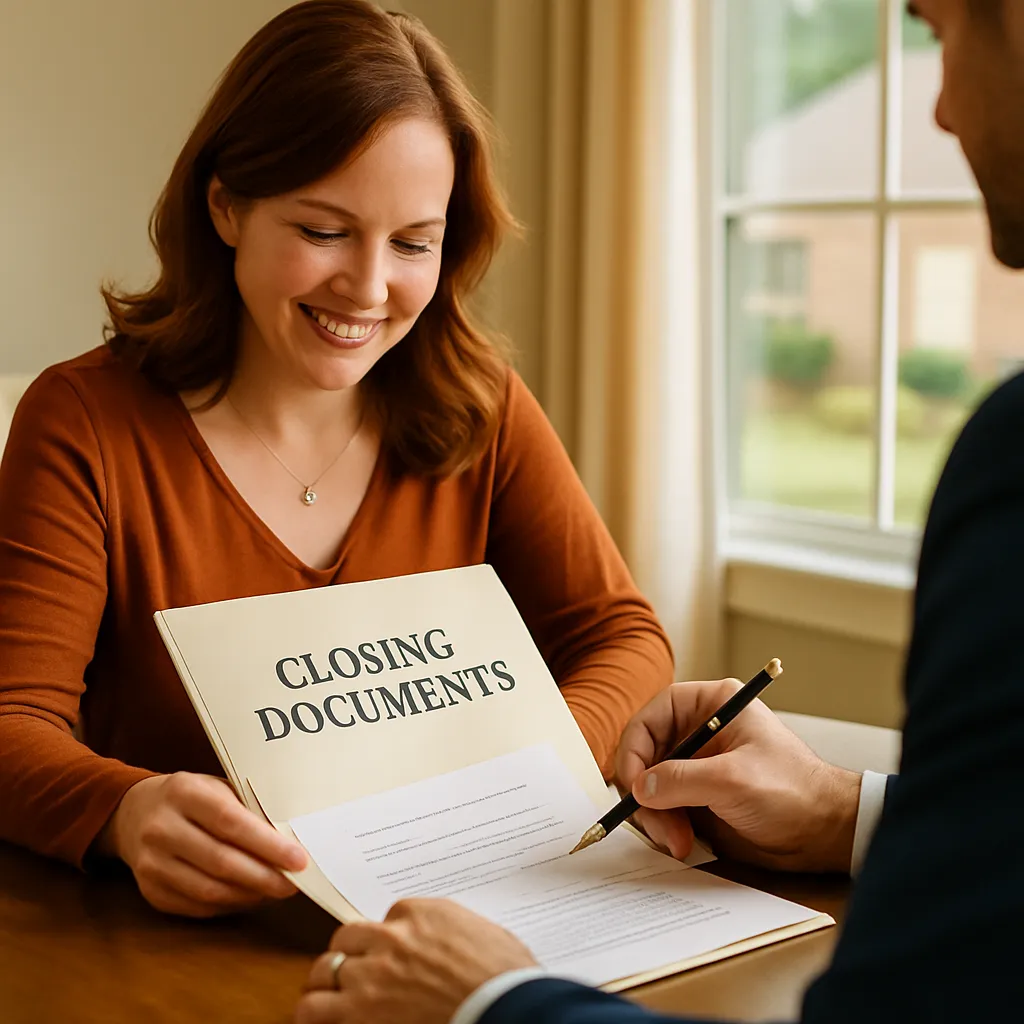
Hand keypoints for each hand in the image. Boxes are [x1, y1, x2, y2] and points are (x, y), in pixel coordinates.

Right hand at [98, 772, 307, 916]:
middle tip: (294, 883)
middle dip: (265, 876)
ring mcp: (151, 863)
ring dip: (250, 895)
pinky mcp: (150, 891)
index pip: (230, 822)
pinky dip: (229, 905)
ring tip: (276, 891)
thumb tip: (291, 840)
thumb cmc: (192, 798)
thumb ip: (247, 809)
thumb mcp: (216, 788)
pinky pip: (197, 906)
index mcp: (184, 793)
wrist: (135, 812)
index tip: (298, 859)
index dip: (267, 844)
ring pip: (209, 890)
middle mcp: (162, 828)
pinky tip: (250, 896)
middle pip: (221, 861)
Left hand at [296, 899, 536, 1023]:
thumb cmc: (505, 976)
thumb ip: (452, 928)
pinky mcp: (358, 1012)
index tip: (396, 952)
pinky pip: (313, 1008)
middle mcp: (389, 938)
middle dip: (352, 954)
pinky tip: (319, 1015)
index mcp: (420, 913)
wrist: (505, 1008)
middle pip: (349, 937)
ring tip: (329, 994)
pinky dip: (312, 1010)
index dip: (390, 939)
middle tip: (358, 971)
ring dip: (326, 980)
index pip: (388, 918)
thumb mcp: (483, 932)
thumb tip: (449, 939)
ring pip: (323, 969)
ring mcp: (370, 975)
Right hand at [615, 679, 861, 872]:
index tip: (633, 786)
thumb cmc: (793, 791)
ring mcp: (697, 765)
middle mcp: (699, 731)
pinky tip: (681, 843)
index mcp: (710, 706)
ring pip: (649, 786)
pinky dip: (664, 827)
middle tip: (659, 826)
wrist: (825, 833)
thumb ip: (681, 780)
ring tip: (678, 842)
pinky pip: (663, 807)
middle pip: (644, 755)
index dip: (634, 750)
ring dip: (655, 816)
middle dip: (646, 793)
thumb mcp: (733, 780)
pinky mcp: (698, 796)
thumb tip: (639, 788)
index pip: (651, 717)